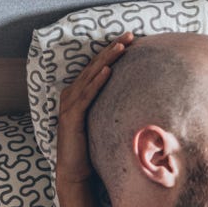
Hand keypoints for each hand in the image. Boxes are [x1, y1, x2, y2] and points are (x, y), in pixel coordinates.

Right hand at [56, 31, 134, 184]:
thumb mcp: (104, 123)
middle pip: (94, 66)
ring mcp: (69, 105)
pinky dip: (96, 82)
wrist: (75, 172)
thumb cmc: (91, 148)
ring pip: (90, 76)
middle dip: (112, 49)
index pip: (98, 67)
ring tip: (121, 46)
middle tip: (130, 34)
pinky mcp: (71, 117)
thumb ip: (113, 108)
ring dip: (106, 60)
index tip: (132, 39)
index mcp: (79, 93)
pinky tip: (108, 71)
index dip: (113, 52)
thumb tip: (138, 100)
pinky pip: (86, 96)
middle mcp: (72, 95)